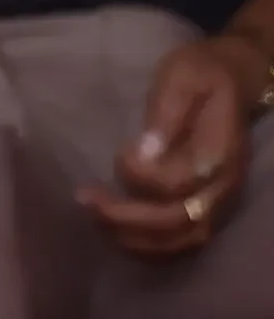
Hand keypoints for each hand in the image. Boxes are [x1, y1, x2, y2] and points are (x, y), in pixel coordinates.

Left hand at [93, 34, 261, 257]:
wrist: (234, 78)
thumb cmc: (201, 74)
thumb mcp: (181, 79)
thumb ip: (164, 116)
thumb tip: (144, 151)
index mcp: (219, 153)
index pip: (177, 183)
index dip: (140, 176)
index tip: (119, 152)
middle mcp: (223, 186)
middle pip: (177, 222)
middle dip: (125, 217)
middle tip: (85, 199)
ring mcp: (218, 201)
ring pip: (180, 241)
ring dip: (133, 238)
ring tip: (94, 218)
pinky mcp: (207, 207)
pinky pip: (181, 241)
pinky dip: (147, 244)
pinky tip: (114, 231)